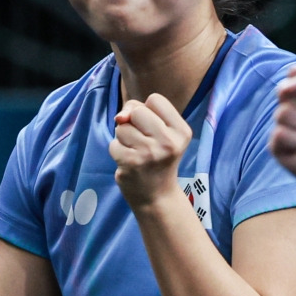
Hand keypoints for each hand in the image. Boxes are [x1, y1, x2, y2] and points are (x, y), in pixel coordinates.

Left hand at [110, 93, 192, 209]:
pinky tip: (129, 162)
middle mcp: (169, 141)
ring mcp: (150, 153)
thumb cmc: (158, 158)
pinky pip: (113, 144)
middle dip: (133, 123)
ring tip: (136, 152)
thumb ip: (140, 113)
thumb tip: (120, 117)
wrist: (157, 196)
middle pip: (137, 110)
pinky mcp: (132, 163)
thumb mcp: (161, 132)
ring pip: (122, 127)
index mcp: (182, 131)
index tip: (154, 128)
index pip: (155, 99)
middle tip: (143, 141)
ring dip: (123, 138)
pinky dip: (117, 151)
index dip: (147, 110)